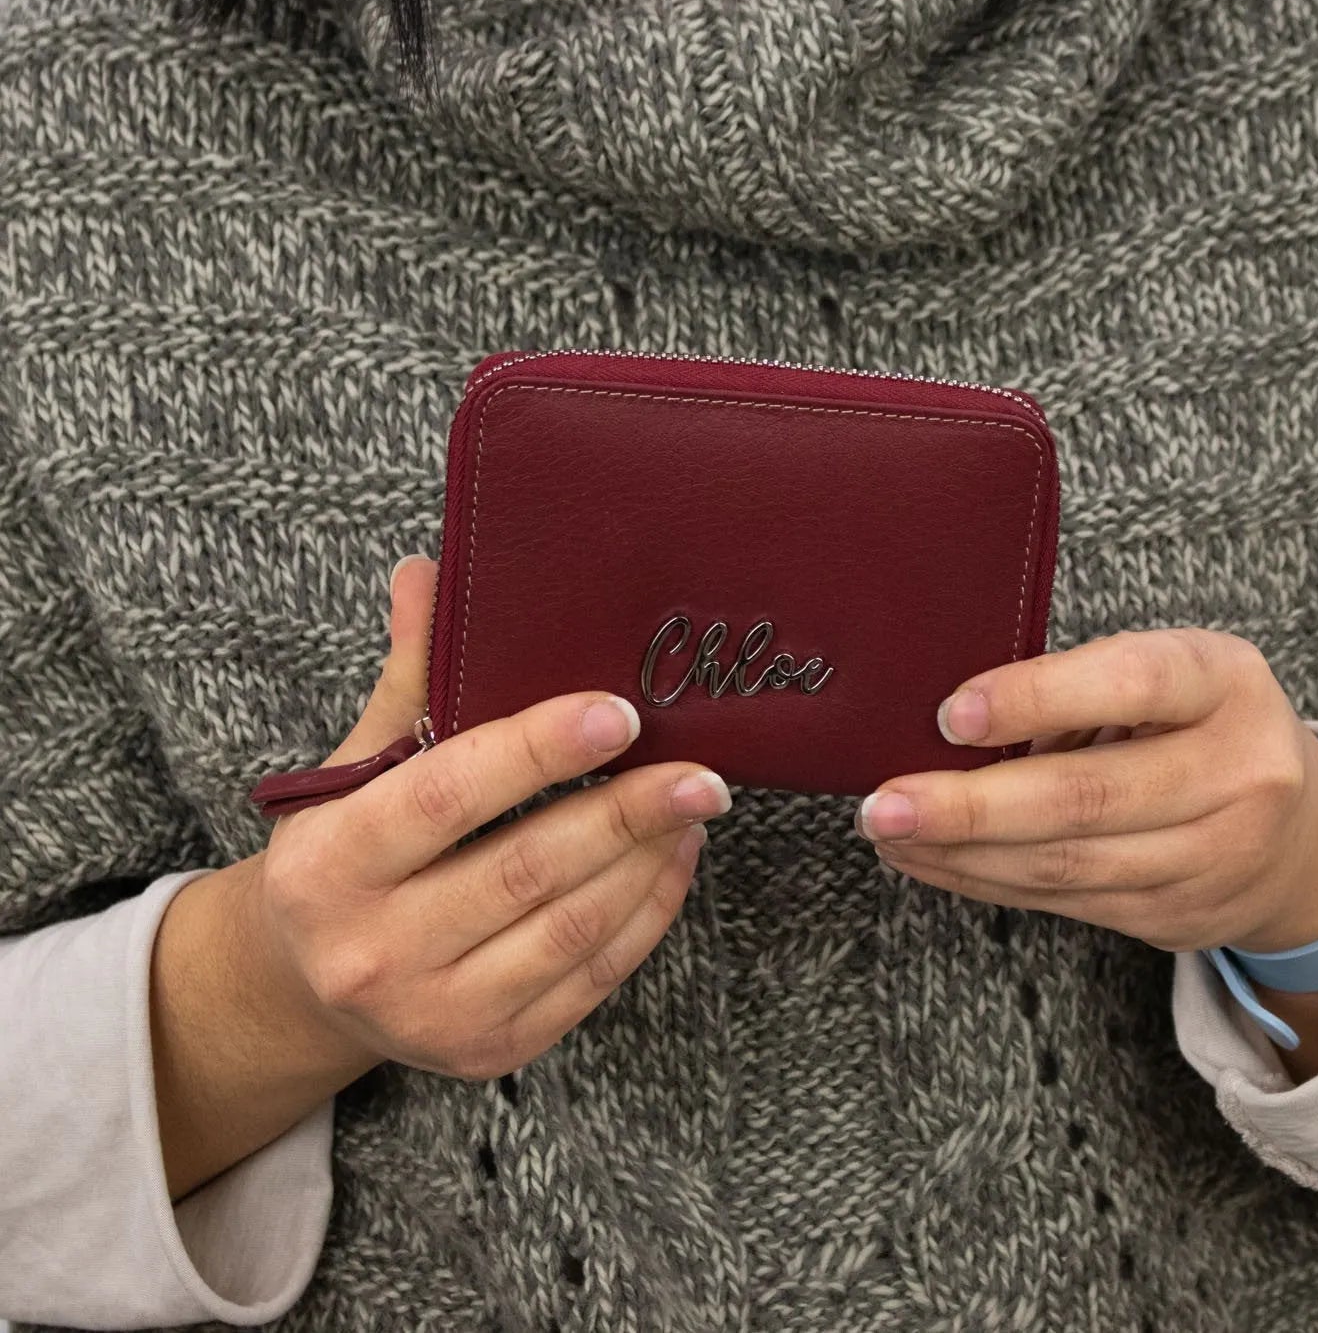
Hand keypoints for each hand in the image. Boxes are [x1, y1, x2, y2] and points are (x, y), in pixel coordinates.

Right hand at [240, 553, 731, 1082]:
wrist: (310, 986)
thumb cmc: (346, 854)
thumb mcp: (356, 767)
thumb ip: (408, 676)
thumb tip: (431, 570)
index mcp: (326, 867)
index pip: (446, 795)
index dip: (536, 750)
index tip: (617, 713)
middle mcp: (372, 954)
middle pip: (524, 870)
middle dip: (625, 812)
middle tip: (701, 768)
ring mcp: (435, 1016)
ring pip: (571, 929)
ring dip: (647, 860)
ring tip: (694, 802)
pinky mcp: (492, 1053)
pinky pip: (593, 979)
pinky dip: (647, 913)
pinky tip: (673, 858)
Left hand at [856, 628, 1317, 954]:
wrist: (1302, 837)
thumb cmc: (1201, 725)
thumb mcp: (1167, 672)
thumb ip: (1078, 683)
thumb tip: (951, 722)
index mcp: (1223, 682)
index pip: (1130, 683)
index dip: (1034, 698)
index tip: (949, 714)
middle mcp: (1235, 772)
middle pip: (1087, 797)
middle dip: (970, 806)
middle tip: (884, 804)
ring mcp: (1214, 856)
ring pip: (1066, 864)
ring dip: (961, 853)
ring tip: (889, 833)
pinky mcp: (1179, 916)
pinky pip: (1064, 902)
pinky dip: (985, 881)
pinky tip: (932, 862)